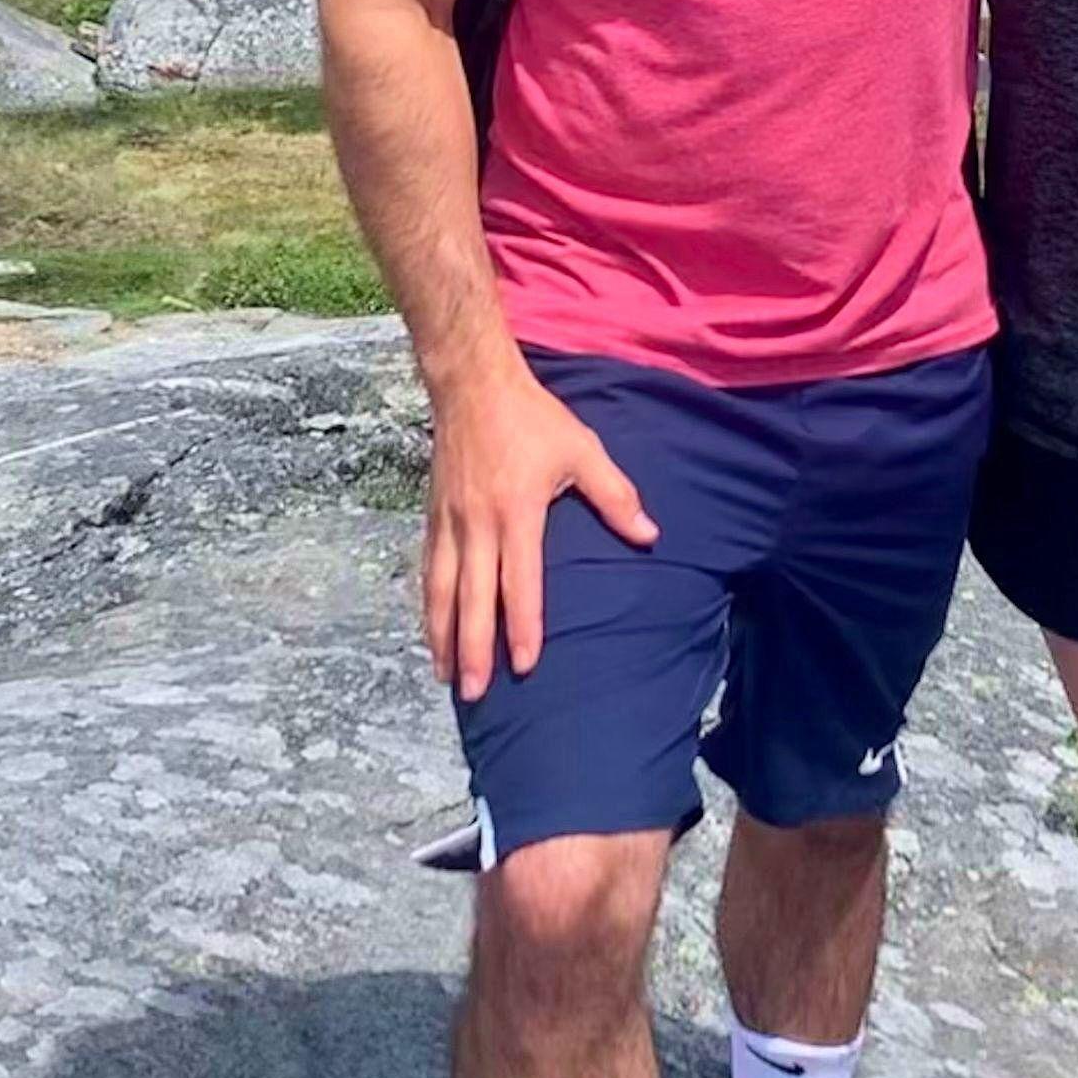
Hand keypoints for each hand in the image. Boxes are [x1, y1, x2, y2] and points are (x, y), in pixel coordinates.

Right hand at [422, 355, 657, 702]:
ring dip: (441, 635)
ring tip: (445, 674)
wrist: (471, 384)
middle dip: (472, 649)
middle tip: (472, 693)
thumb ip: (615, 496)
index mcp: (516, 513)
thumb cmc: (533, 418)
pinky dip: (428, 604)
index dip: (521, 626)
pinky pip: (428, 568)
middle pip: (471, 598)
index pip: (519, 583)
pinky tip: (431, 627)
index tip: (523, 665)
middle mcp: (477, 525)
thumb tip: (649, 536)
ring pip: (441, 589)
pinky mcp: (433, 515)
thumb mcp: (582, 450)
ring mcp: (450, 522)